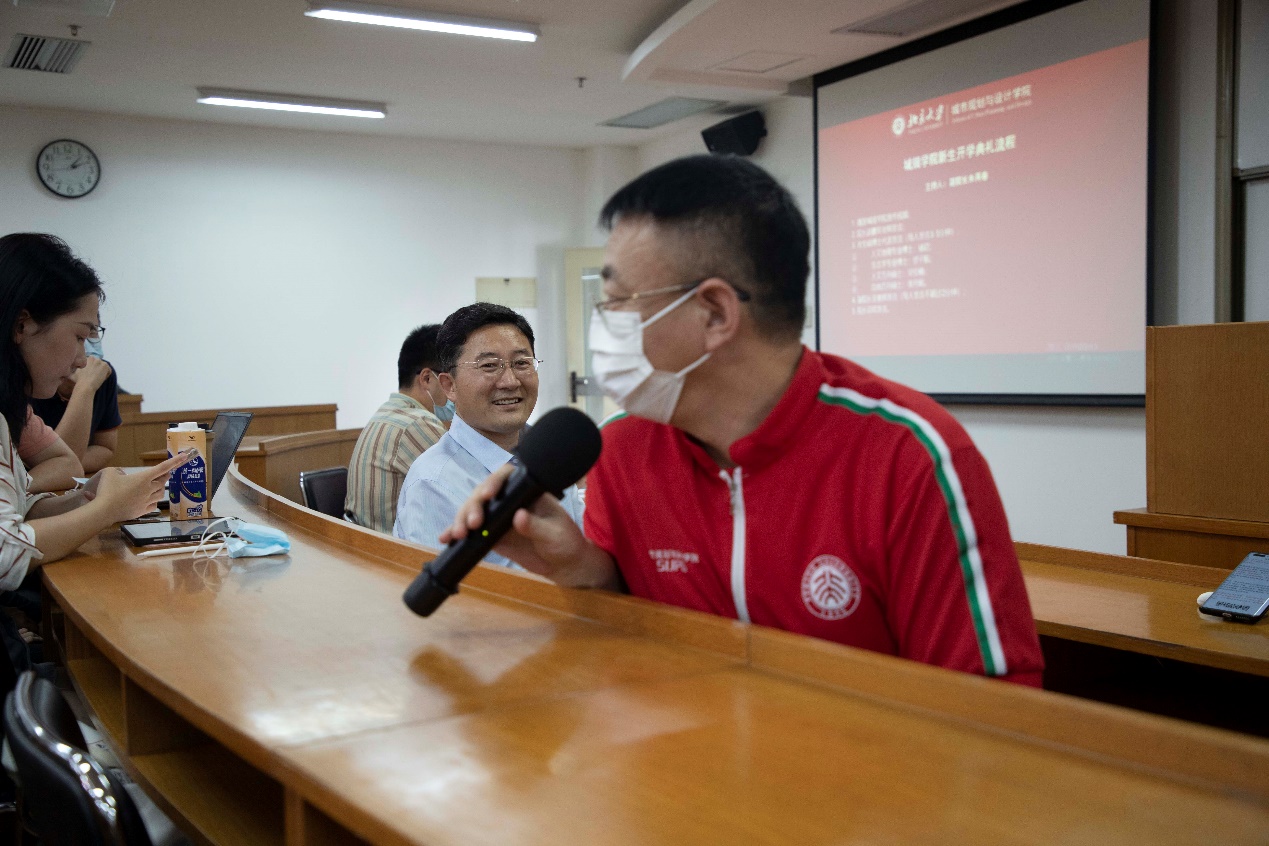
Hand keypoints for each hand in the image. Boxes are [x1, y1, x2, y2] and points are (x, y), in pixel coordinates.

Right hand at [72, 357, 112, 391]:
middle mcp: (94, 358)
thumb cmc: (78, 380)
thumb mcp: (72, 372)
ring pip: (103, 367)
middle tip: (93, 376)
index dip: (91, 368)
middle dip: (96, 369)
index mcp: (87, 358)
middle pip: (98, 364)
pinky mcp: (106, 366)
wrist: (86, 386)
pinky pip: (108, 371)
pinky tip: (100, 378)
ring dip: (101, 372)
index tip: (89, 374)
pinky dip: (106, 375)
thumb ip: (71, 368)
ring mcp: (101, 362)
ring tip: (96, 378)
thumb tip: (65, 368)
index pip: (93, 361)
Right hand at [92, 452, 191, 522]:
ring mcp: (147, 501)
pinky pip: (154, 505)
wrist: (104, 510)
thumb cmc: (107, 490)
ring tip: (155, 486)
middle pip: (163, 481)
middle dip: (165, 476)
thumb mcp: (109, 473)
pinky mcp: (143, 511)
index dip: (175, 461)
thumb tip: (122, 475)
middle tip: (164, 474)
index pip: (162, 467)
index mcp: (143, 478)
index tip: (185, 456)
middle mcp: (148, 489)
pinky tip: (150, 500)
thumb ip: (117, 471)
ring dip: (160, 489)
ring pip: (160, 494)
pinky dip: (154, 501)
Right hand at [440, 464, 590, 580]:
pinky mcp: (492, 535)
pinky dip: (457, 533)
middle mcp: (509, 500)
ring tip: (457, 534)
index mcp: (527, 492)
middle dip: (474, 506)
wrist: (563, 564)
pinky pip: (471, 533)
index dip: (494, 482)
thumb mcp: (554, 534)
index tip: (488, 495)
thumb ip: (536, 526)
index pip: (507, 478)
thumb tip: (518, 516)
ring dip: (461, 520)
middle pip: (484, 494)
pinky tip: (446, 538)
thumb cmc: (565, 542)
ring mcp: (498, 518)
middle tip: (472, 523)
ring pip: (473, 512)